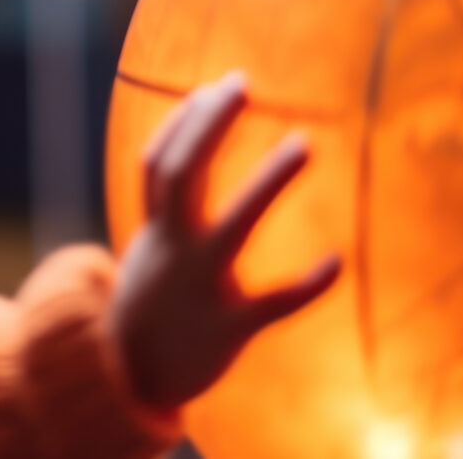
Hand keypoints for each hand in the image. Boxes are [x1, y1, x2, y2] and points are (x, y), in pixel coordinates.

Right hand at [106, 70, 340, 409]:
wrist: (127, 379)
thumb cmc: (149, 303)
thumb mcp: (146, 252)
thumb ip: (166, 214)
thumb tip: (184, 168)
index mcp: (155, 231)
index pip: (159, 161)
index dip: (182, 120)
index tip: (214, 86)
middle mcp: (173, 249)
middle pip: (183, 173)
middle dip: (209, 125)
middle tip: (242, 83)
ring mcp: (200, 287)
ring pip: (232, 227)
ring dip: (267, 183)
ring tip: (304, 142)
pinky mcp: (228, 329)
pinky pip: (270, 306)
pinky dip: (304, 285)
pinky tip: (336, 260)